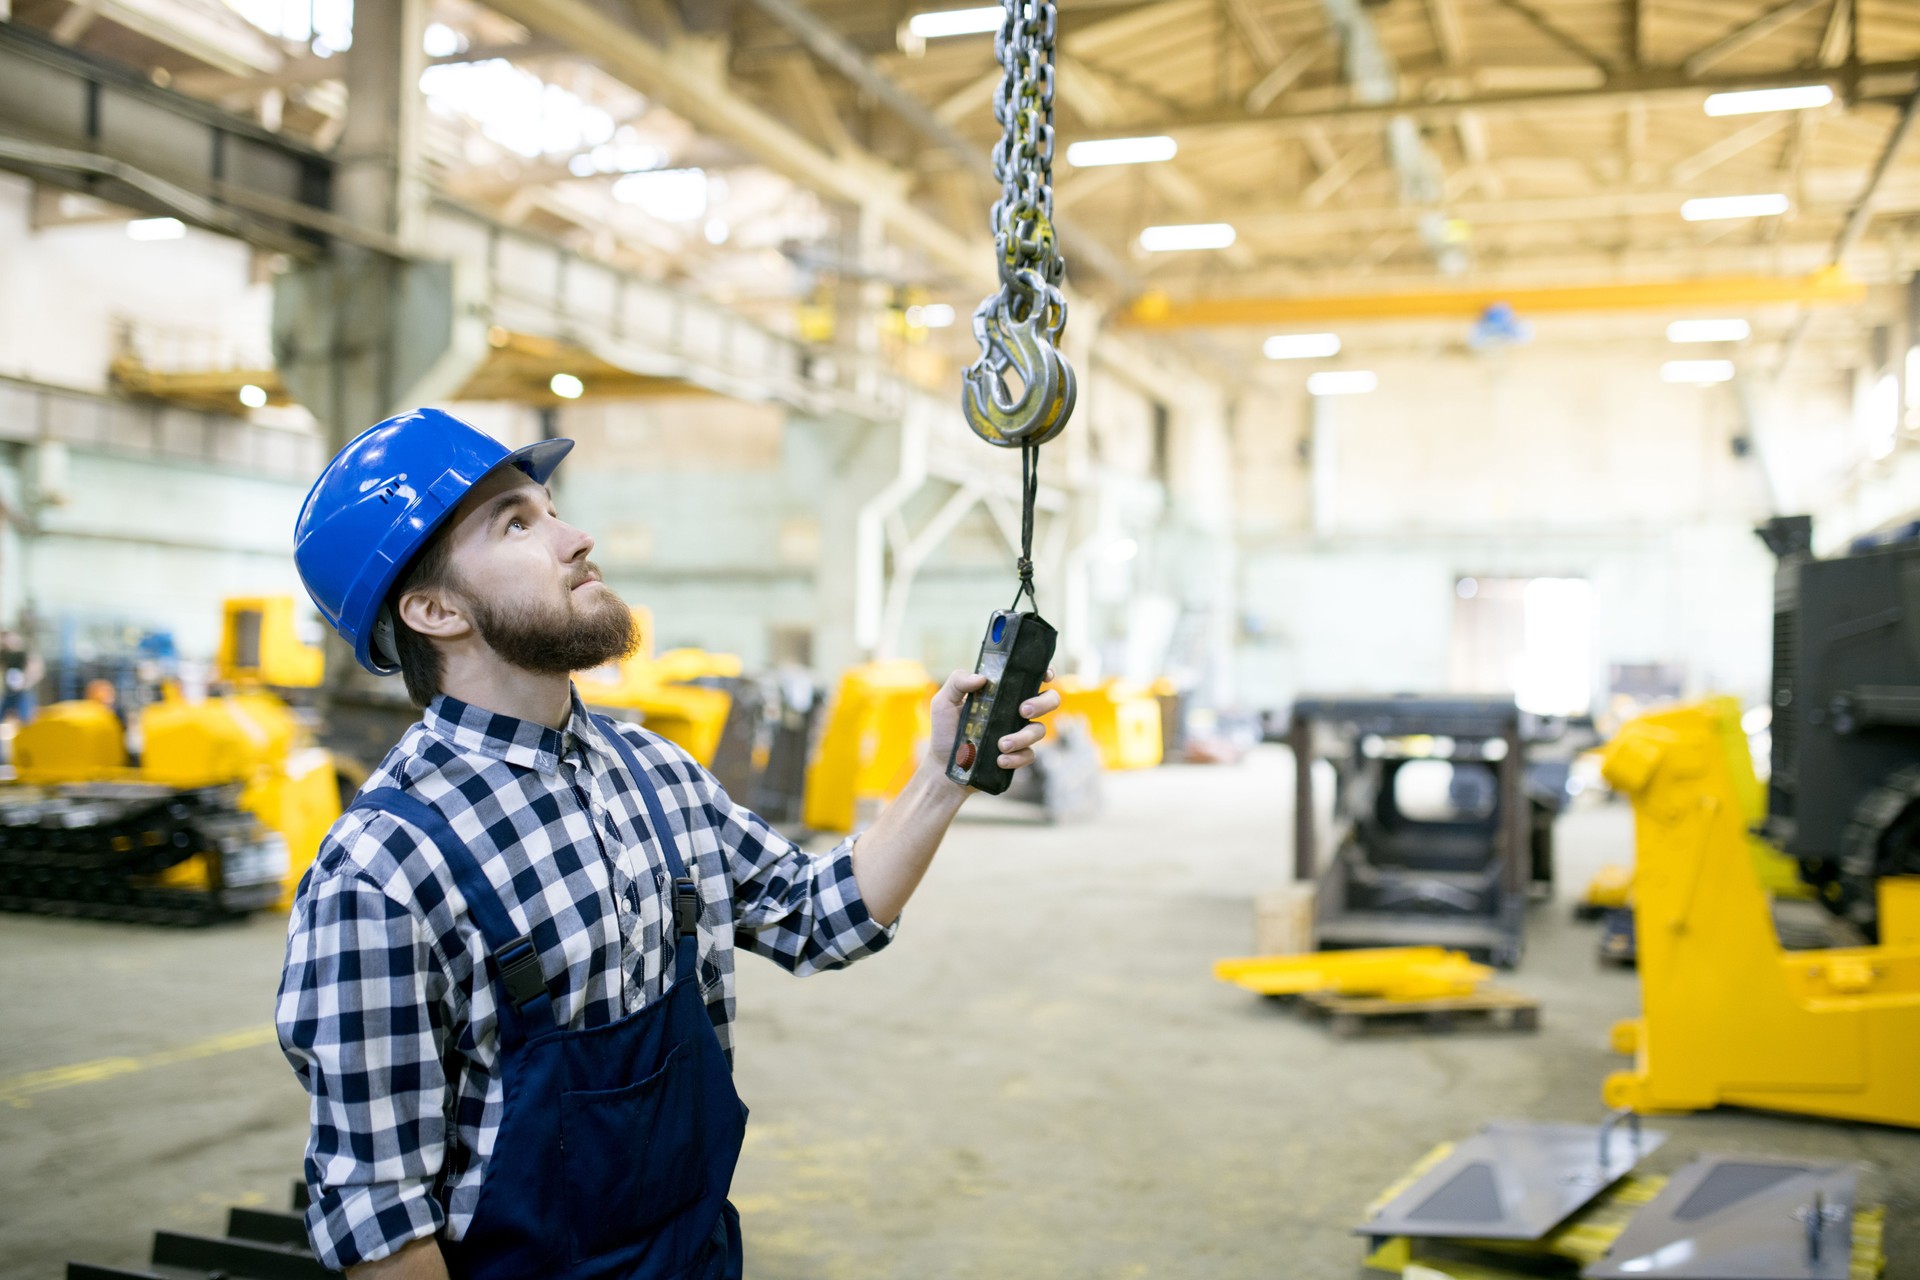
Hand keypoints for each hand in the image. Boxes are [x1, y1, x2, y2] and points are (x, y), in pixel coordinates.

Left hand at [925, 667, 1062, 782]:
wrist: (945, 766)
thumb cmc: (945, 730)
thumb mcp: (944, 702)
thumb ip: (957, 682)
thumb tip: (981, 678)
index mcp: (1003, 693)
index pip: (1032, 677)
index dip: (1046, 672)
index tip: (1045, 676)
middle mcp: (1015, 711)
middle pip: (1049, 700)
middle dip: (1042, 703)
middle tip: (1024, 710)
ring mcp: (1019, 733)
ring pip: (1040, 730)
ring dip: (1023, 736)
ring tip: (1001, 744)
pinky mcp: (1018, 756)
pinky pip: (1029, 755)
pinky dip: (1016, 758)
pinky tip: (999, 760)